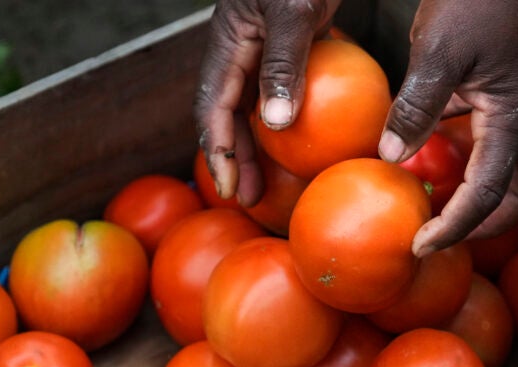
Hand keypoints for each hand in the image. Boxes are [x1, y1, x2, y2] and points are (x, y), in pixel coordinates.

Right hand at [192, 0, 340, 206]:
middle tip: (247, 198)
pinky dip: (289, 119)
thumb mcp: (294, 10)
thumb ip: (283, 63)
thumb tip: (274, 125)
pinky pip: (284, 91)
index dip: (217, 150)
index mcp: (228, 41)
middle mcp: (241, 49)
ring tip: (270, 182)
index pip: (212, 105)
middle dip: (234, 157)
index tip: (229, 187)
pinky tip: (305, 141)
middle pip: (229, 113)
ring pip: (255, 106)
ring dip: (260, 145)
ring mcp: (265, 49)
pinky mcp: (292, 47)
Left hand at [378, 0, 517, 256]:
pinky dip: (474, 165)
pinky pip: (498, 147)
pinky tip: (438, 160)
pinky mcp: (509, 100)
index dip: (456, 227)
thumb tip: (392, 156)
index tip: (420, 246)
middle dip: (487, 224)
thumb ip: (417, 107)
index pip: (489, 194)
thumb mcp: (439, 52)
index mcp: (513, 121)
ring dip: (486, 199)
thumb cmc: (482, 0)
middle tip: (442, 233)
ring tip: (441, 207)